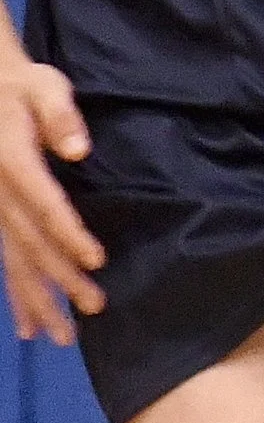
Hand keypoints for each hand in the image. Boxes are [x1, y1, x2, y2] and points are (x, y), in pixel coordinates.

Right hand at [0, 54, 104, 343]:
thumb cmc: (21, 88)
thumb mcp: (43, 86)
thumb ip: (60, 114)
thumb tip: (78, 148)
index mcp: (13, 164)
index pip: (44, 206)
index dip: (69, 234)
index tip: (96, 260)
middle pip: (31, 244)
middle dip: (61, 279)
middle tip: (94, 307)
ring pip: (15, 263)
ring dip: (38, 300)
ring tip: (61, 337)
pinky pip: (4, 263)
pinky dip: (16, 296)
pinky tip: (27, 327)